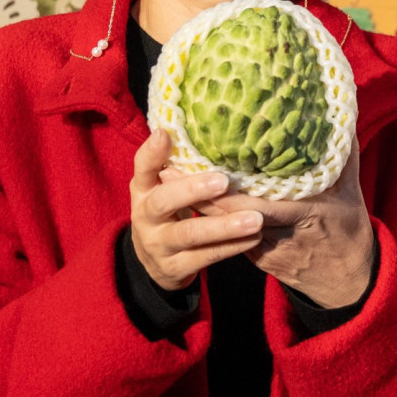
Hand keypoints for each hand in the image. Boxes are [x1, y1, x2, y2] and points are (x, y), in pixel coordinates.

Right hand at [130, 128, 264, 292]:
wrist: (153, 261)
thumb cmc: (167, 211)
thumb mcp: (162, 187)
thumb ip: (177, 166)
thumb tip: (208, 129)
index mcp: (141, 190)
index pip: (142, 168)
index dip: (151, 153)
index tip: (165, 134)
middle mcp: (144, 216)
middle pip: (162, 201)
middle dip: (192, 190)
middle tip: (223, 181)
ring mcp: (157, 244)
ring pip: (189, 234)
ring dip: (223, 227)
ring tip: (255, 219)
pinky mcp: (173, 268)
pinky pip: (204, 257)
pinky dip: (231, 247)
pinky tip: (253, 237)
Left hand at [162, 141, 373, 307]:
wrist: (347, 280)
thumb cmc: (349, 227)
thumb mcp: (349, 190)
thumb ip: (341, 154)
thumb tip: (337, 115)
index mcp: (302, 215)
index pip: (255, 205)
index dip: (224, 191)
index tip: (199, 166)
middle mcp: (277, 235)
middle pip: (229, 216)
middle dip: (197, 194)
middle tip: (167, 169)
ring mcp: (263, 250)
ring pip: (223, 227)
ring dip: (195, 205)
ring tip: (167, 178)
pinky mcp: (255, 257)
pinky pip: (227, 236)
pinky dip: (208, 217)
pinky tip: (186, 199)